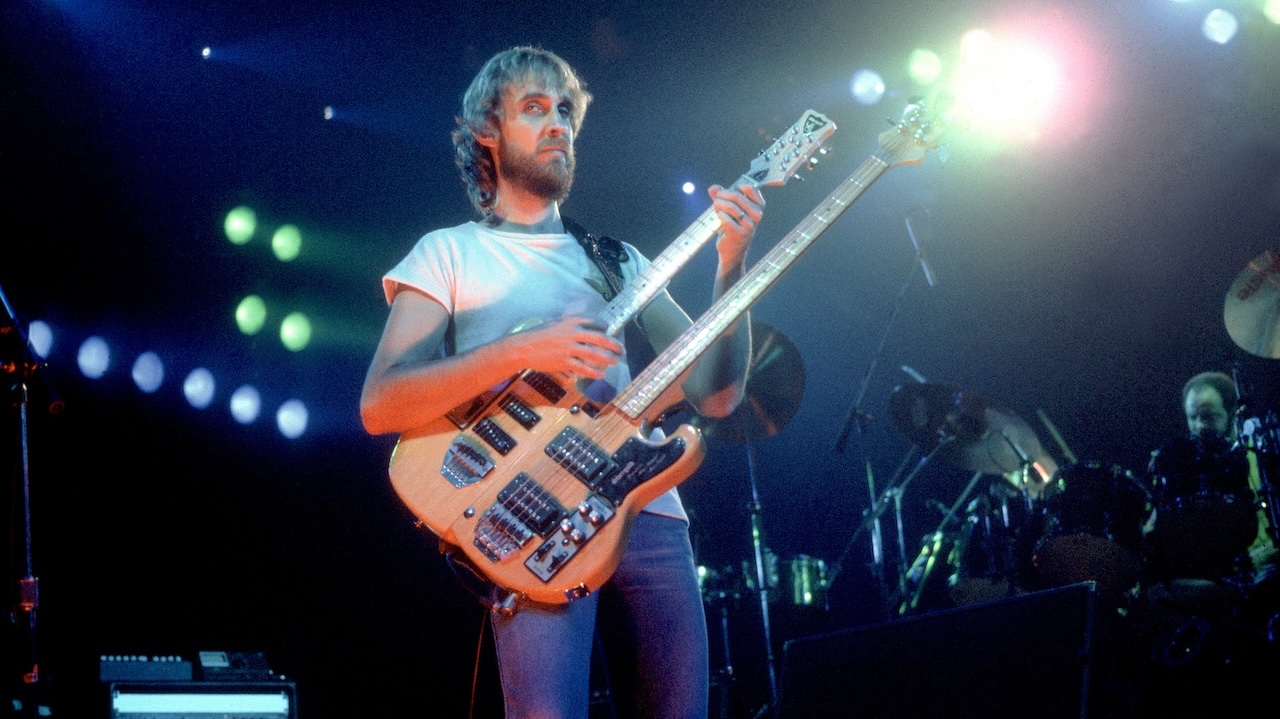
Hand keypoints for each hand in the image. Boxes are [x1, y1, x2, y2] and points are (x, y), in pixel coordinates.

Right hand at [506, 315, 623, 379]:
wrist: (522, 347)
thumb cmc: (537, 336)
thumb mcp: (554, 325)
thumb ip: (569, 326)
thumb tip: (582, 331)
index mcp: (570, 322)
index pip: (594, 322)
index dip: (604, 327)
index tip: (609, 331)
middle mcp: (572, 333)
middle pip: (599, 338)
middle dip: (612, 344)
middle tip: (621, 349)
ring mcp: (569, 348)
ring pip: (594, 354)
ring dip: (607, 358)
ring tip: (615, 362)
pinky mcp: (564, 361)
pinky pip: (583, 368)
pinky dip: (594, 372)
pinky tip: (601, 375)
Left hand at [709, 182, 764, 263]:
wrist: (732, 250)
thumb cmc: (732, 226)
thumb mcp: (729, 208)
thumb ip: (721, 196)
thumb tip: (712, 188)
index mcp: (759, 206)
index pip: (750, 188)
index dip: (735, 187)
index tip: (727, 192)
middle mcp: (757, 215)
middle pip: (737, 195)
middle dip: (722, 195)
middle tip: (716, 200)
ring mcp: (749, 225)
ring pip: (731, 206)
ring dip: (719, 205)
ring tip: (716, 208)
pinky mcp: (739, 234)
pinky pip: (726, 218)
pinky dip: (720, 216)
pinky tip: (719, 217)